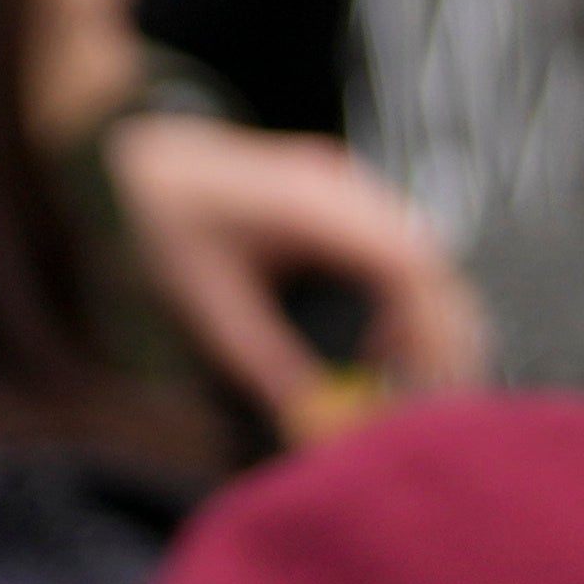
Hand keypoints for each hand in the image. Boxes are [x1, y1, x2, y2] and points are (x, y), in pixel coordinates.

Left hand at [108, 112, 486, 438]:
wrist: (140, 158)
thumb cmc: (164, 220)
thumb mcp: (204, 300)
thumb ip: (261, 362)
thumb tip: (313, 425)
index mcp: (306, 200)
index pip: (407, 261)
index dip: (433, 327)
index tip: (431, 386)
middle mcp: (342, 184)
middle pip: (430, 262)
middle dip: (444, 337)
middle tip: (432, 404)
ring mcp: (351, 186)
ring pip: (425, 258)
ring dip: (429, 322)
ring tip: (405, 383)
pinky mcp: (352, 201)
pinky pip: (402, 254)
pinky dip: (408, 304)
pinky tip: (381, 348)